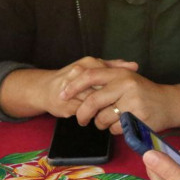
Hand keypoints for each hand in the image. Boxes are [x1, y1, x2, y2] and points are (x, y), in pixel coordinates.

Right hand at [0, 57, 136, 118]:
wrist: (44, 89)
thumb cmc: (74, 78)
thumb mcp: (94, 68)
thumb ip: (114, 66)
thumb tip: (135, 65)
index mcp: (89, 63)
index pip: (112, 75)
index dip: (121, 87)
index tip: (128, 93)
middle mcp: (79, 73)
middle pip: (104, 89)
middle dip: (113, 99)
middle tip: (121, 105)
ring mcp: (71, 88)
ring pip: (95, 102)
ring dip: (103, 109)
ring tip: (111, 112)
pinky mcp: (66, 103)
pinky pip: (85, 112)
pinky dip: (93, 115)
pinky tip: (97, 116)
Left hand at [61, 67, 179, 133]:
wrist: (171, 104)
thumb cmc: (145, 93)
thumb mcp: (127, 80)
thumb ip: (106, 79)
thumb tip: (75, 78)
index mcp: (121, 73)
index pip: (90, 76)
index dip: (73, 86)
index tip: (62, 95)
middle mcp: (126, 85)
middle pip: (92, 101)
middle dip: (82, 113)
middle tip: (80, 120)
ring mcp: (133, 101)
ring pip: (102, 118)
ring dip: (100, 124)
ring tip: (109, 121)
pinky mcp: (138, 117)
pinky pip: (114, 128)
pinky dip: (114, 130)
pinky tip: (123, 125)